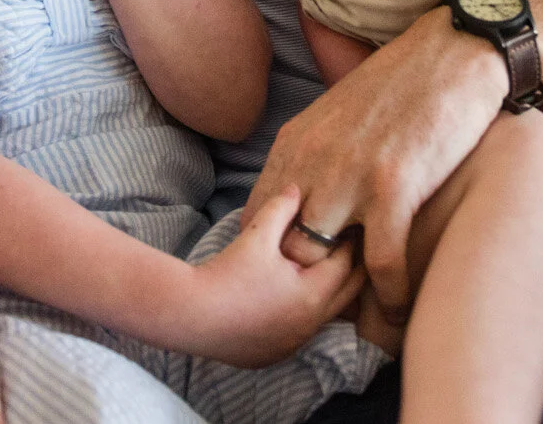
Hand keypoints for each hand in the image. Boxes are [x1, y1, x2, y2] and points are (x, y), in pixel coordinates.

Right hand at [177, 187, 363, 367]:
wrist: (189, 314)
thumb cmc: (227, 273)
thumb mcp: (257, 235)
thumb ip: (282, 208)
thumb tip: (296, 188)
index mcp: (312, 296)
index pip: (346, 266)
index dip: (350, 244)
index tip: (353, 226)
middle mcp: (309, 326)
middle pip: (345, 296)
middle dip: (350, 271)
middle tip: (350, 248)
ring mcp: (291, 344)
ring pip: (324, 317)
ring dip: (328, 295)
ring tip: (323, 270)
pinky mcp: (273, 355)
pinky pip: (301, 333)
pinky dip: (304, 315)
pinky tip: (293, 298)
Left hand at [246, 9, 506, 323]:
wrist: (456, 51)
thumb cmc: (407, 84)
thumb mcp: (341, 114)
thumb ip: (317, 155)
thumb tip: (309, 201)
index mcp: (297, 142)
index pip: (258, 220)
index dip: (276, 256)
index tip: (304, 273)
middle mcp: (314, 160)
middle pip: (282, 246)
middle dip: (305, 278)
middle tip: (336, 297)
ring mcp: (351, 174)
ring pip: (318, 259)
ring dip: (342, 288)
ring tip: (364, 304)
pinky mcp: (395, 186)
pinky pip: (379, 264)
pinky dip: (388, 294)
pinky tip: (399, 301)